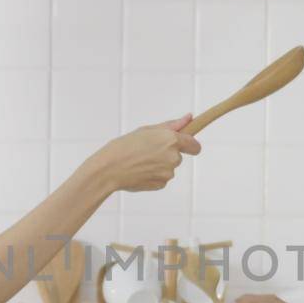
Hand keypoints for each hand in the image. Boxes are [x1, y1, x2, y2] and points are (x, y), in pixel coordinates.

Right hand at [86, 115, 200, 192]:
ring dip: (159, 164)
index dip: (190, 145)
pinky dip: (153, 174)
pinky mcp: (161, 184)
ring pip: (169, 167)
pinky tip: (139, 171)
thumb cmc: (124, 146)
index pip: (195, 145)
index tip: (185, 145)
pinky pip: (161, 178)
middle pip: (179, 156)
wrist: (108, 169)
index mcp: (171, 140)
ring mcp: (168, 173)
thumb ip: (171, 125)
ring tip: (140, 161)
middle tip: (148, 151)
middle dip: (167, 153)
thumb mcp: (147, 130)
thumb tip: (189, 118)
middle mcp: (173, 157)